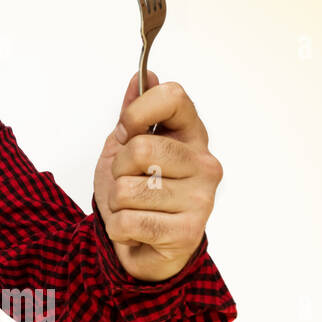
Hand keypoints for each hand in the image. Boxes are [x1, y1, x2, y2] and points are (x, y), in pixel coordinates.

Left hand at [92, 72, 222, 281]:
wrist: (141, 245)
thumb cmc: (136, 193)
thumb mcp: (124, 148)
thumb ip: (132, 114)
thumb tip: (142, 76)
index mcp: (190, 135)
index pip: (173, 97)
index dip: (136, 112)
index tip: (126, 132)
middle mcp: (204, 163)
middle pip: (141, 149)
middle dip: (118, 169)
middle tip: (128, 181)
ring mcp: (201, 199)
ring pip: (127, 189)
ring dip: (117, 204)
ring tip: (134, 208)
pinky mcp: (188, 232)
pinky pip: (128, 222)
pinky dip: (119, 229)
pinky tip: (136, 230)